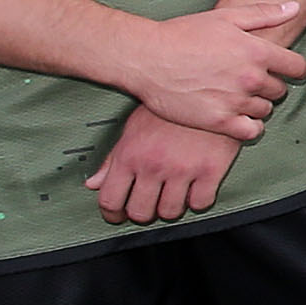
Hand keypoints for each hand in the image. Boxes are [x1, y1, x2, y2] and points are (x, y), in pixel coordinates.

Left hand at [91, 108, 244, 224]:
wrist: (210, 88)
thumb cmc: (169, 108)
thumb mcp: (134, 127)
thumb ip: (113, 159)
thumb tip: (93, 184)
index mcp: (130, 155)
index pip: (111, 200)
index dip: (112, 214)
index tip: (118, 216)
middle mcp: (154, 165)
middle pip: (141, 212)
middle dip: (143, 213)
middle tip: (149, 205)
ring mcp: (183, 169)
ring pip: (171, 212)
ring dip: (170, 208)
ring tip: (173, 196)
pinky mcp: (211, 170)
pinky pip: (201, 203)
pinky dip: (197, 201)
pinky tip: (195, 189)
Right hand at [119, 0, 305, 135]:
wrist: (146, 57)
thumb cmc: (181, 34)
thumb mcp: (225, 17)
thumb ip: (264, 13)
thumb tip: (294, 7)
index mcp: (256, 51)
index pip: (297, 67)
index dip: (295, 69)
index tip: (288, 71)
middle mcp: (250, 77)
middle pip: (279, 90)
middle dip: (269, 85)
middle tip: (248, 80)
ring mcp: (235, 101)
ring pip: (265, 110)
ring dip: (256, 105)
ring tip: (237, 96)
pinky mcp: (218, 121)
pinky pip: (251, 131)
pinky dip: (249, 127)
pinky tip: (238, 118)